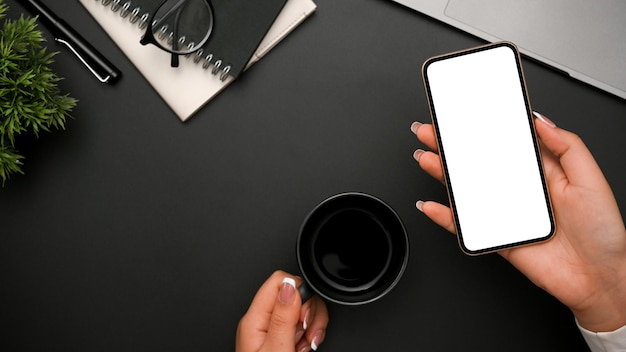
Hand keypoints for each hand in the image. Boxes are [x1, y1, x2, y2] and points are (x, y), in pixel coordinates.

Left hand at [236, 271, 328, 351]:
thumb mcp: (277, 349)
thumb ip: (283, 317)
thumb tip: (290, 285)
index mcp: (254, 319)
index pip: (278, 281)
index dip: (299, 293)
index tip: (303, 316)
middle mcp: (259, 321)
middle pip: (293, 294)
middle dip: (308, 312)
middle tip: (305, 334)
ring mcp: (270, 329)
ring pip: (300, 308)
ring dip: (311, 326)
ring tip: (305, 344)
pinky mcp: (279, 337)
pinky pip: (300, 324)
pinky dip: (308, 335)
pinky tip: (303, 347)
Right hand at [411, 113, 625, 331]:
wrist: (600, 279)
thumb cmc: (603, 233)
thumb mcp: (591, 179)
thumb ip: (567, 146)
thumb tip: (540, 120)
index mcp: (542, 172)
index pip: (504, 145)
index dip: (482, 130)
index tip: (462, 116)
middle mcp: (520, 191)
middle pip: (478, 164)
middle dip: (452, 147)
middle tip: (430, 132)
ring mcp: (506, 213)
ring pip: (467, 191)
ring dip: (443, 174)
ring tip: (425, 159)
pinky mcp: (498, 237)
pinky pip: (465, 226)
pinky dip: (445, 216)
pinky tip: (432, 205)